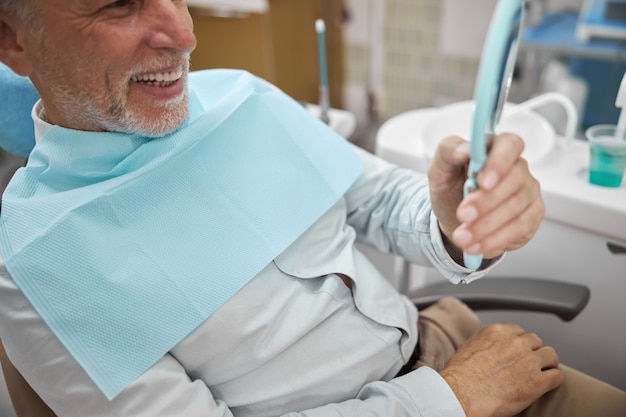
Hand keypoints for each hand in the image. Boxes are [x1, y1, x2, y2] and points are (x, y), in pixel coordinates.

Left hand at [428, 133, 544, 261]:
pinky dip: (494, 239)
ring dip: (486, 224)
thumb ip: (447, 152)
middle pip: (515, 179)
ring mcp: (528, 191)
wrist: (456, 220)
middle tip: (463, 215)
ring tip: (462, 235)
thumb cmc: (451, 190)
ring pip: (516, 207)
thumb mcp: (439, 170)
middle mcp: (517, 168)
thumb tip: (463, 148)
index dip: (499, 162)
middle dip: (486, 201)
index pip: (510, 144)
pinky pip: (519, 227)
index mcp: (495, 149)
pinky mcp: (532, 216)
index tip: (482, 181)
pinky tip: (475, 245)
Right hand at [440, 323, 563, 416]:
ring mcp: (528, 361)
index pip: (518, 331)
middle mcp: (515, 343)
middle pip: (535, 341)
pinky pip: (557, 377)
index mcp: (497, 332)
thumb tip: (490, 349)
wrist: (460, 395)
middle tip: (528, 364)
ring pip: (551, 355)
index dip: (519, 343)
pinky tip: (546, 386)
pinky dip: (553, 381)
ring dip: (546, 364)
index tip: (517, 352)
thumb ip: (485, 343)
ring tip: (542, 374)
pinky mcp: (537, 382)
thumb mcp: (468, 348)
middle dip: (532, 352)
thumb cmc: (458, 376)